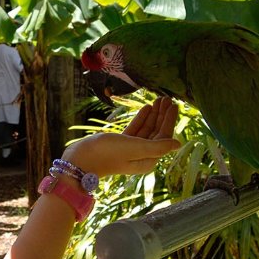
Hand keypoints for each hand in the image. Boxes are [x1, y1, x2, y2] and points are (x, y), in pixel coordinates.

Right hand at [62, 97, 179, 177]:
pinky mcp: (120, 144)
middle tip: (167, 98)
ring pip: (147, 129)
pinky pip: (136, 129)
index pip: (164, 137)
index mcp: (148, 159)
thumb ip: (158, 146)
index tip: (173, 104)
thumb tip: (178, 144)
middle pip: (157, 132)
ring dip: (153, 115)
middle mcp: (142, 155)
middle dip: (162, 115)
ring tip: (158, 100)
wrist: (81, 160)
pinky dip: (141, 118)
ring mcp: (131, 149)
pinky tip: (146, 108)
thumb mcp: (134, 147)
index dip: (169, 120)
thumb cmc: (107, 153)